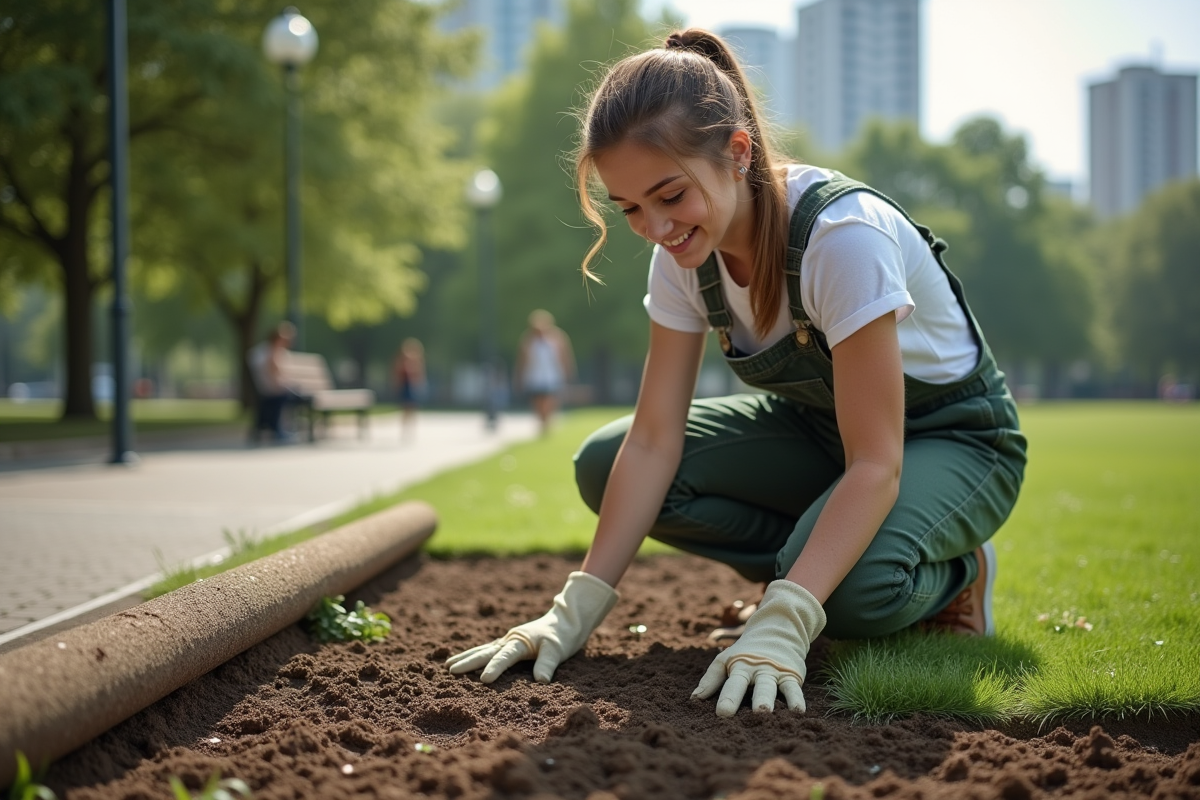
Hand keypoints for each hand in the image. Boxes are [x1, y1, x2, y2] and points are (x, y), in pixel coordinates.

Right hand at [446, 571, 617, 683]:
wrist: (567, 620)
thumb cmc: (563, 636)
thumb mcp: (558, 650)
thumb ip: (548, 664)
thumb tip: (541, 681)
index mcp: (520, 641)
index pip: (505, 656)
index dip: (495, 668)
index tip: (483, 680)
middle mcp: (510, 640)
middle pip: (486, 651)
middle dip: (468, 661)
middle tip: (450, 670)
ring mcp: (508, 641)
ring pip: (483, 649)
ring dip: (467, 657)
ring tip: (448, 665)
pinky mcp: (510, 644)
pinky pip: (489, 650)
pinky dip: (476, 655)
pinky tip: (467, 660)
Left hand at [692, 580, 825, 716]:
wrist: (778, 628)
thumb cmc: (746, 652)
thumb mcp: (726, 660)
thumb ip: (711, 680)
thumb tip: (693, 699)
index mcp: (739, 666)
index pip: (732, 683)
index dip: (728, 698)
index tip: (722, 714)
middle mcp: (757, 669)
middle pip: (753, 685)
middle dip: (751, 699)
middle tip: (752, 714)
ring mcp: (775, 671)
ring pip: (772, 687)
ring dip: (769, 699)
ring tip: (767, 712)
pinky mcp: (792, 675)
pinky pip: (794, 688)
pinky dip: (796, 699)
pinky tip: (799, 713)